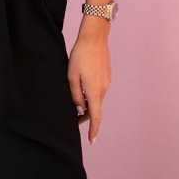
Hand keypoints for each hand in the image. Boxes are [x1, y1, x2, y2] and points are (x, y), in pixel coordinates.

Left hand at [67, 23, 111, 144]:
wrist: (94, 37)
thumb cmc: (80, 56)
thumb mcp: (71, 76)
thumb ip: (75, 95)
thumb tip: (80, 108)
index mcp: (94, 91)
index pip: (95, 116)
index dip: (93, 130)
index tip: (92, 141)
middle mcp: (103, 89)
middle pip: (95, 109)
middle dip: (86, 115)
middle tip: (73, 117)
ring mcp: (107, 82)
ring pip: (96, 99)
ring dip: (88, 103)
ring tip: (75, 98)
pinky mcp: (107, 76)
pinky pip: (99, 90)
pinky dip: (91, 93)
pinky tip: (83, 85)